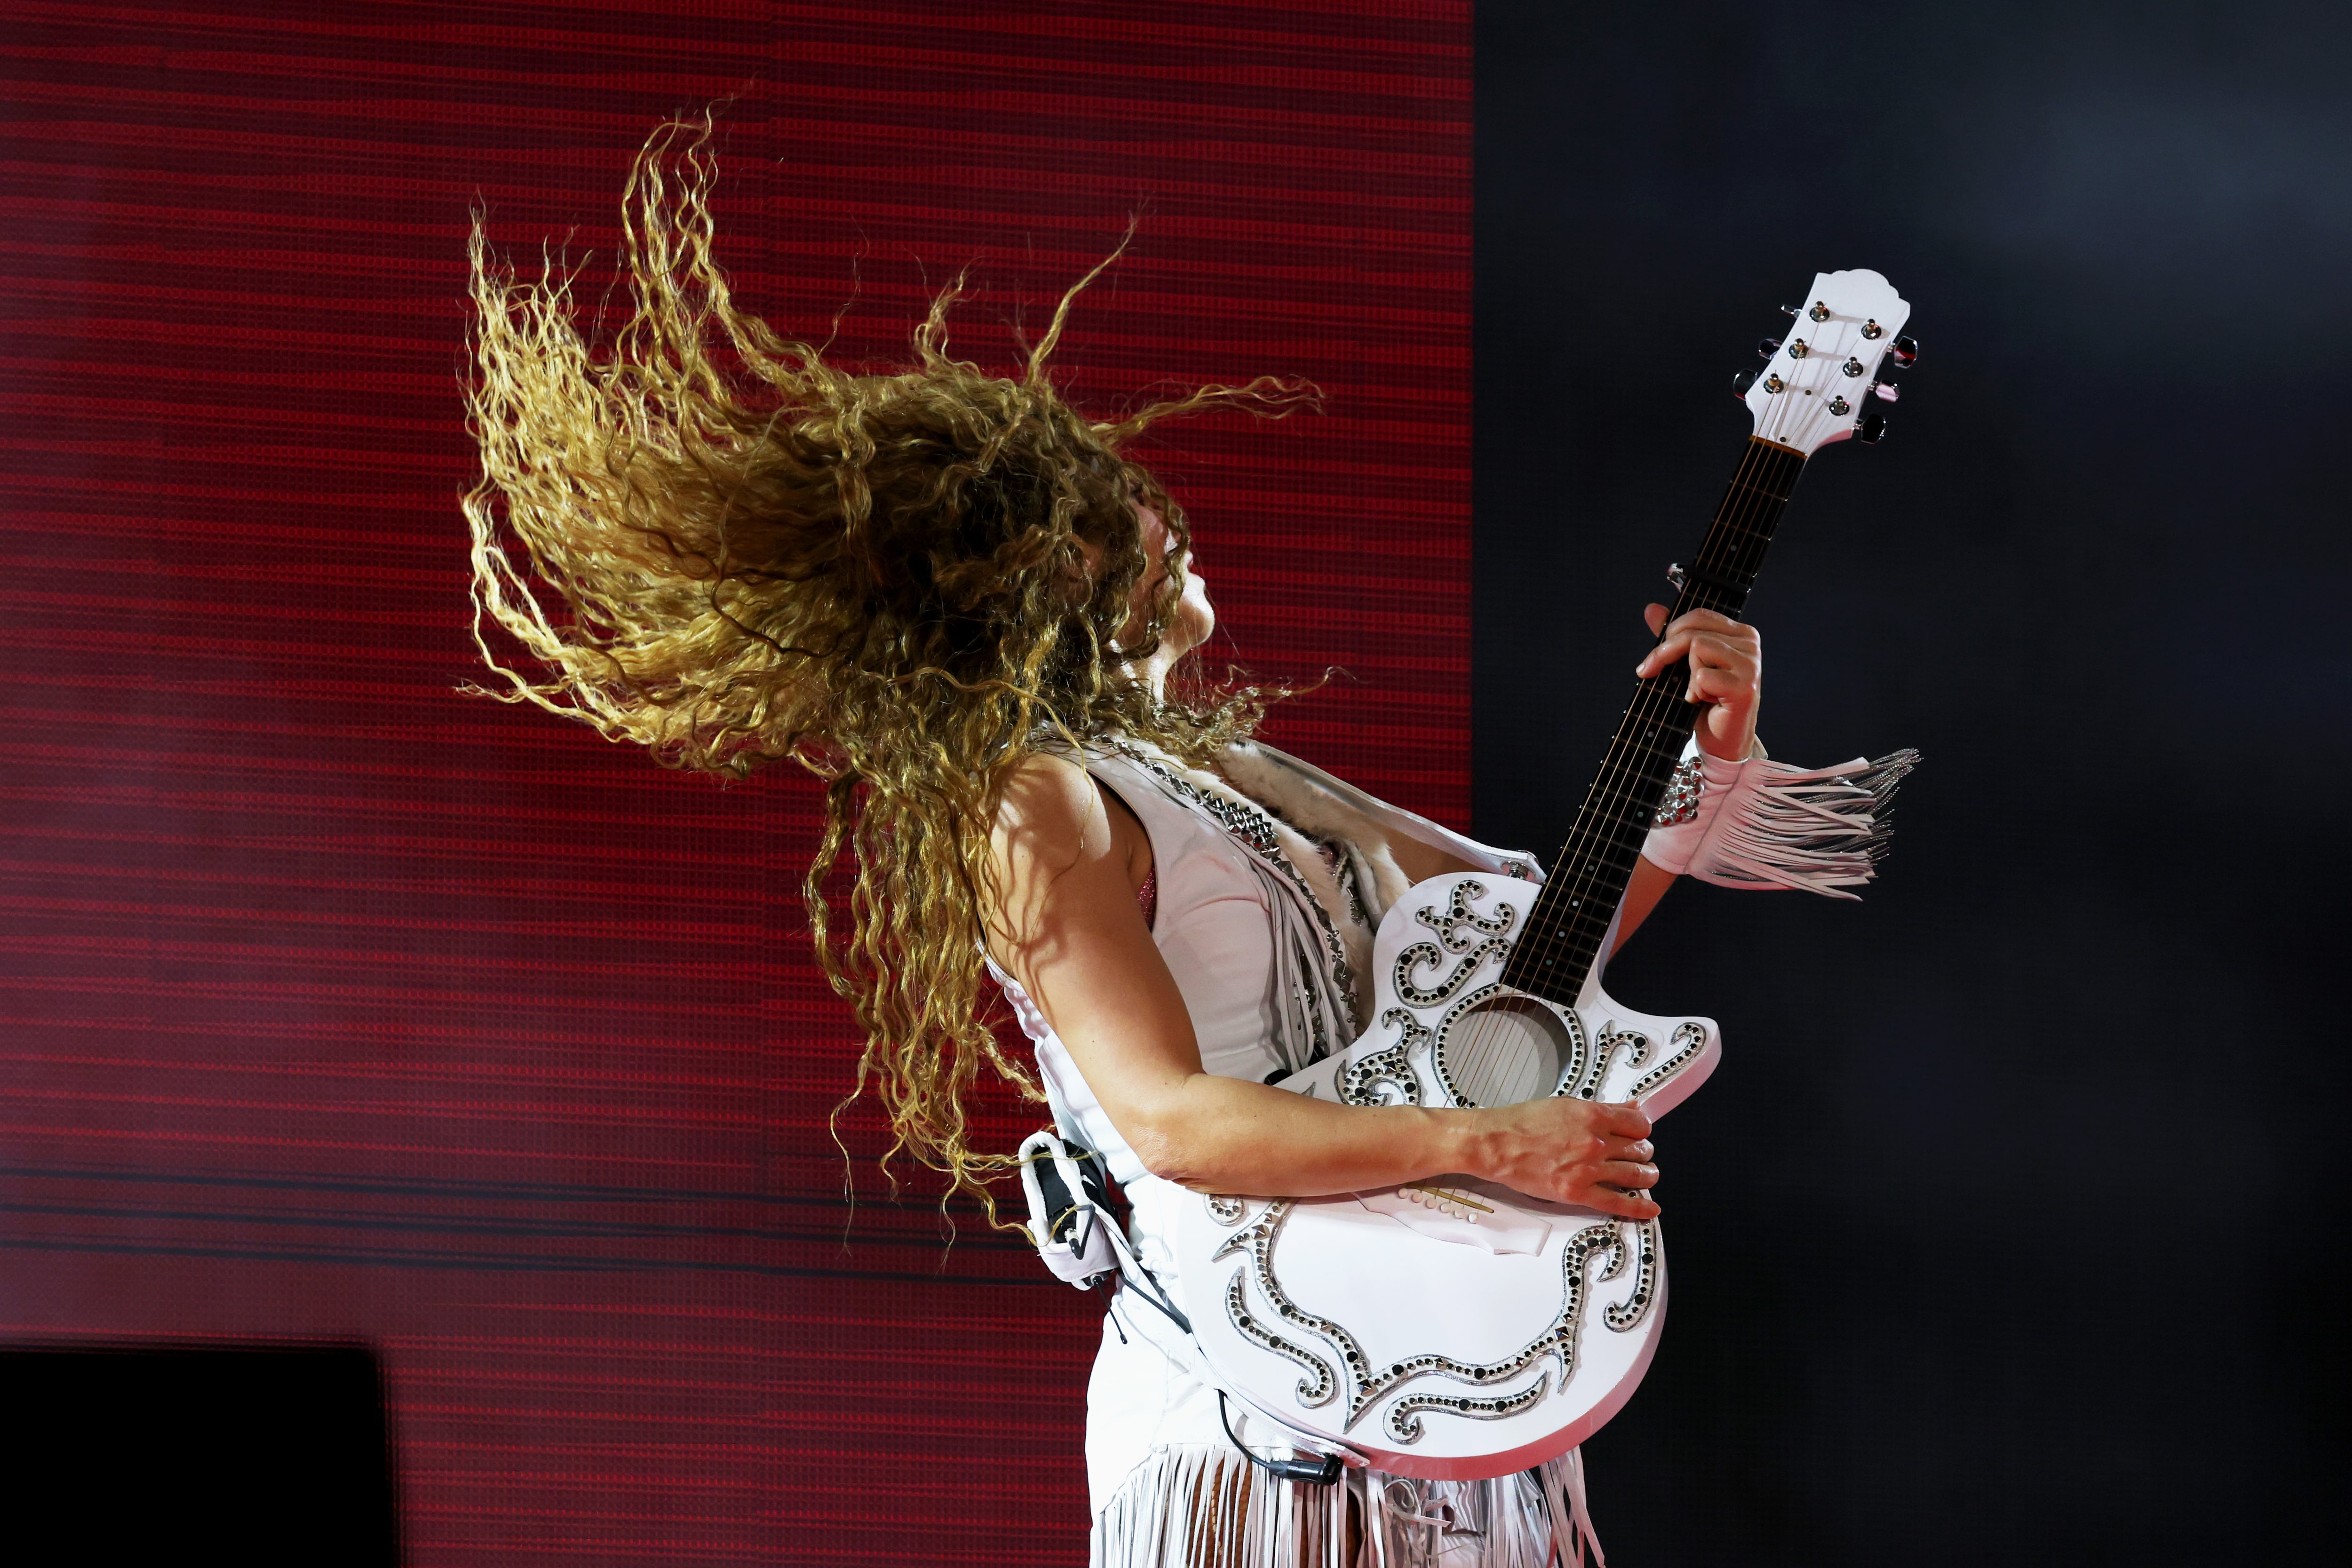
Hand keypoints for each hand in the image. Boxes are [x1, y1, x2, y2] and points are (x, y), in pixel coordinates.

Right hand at [1468, 1097, 1659, 1218]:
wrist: (1495, 1144)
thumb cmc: (1524, 1122)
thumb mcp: (1567, 1105)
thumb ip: (1604, 1109)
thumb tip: (1633, 1108)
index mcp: (1593, 1116)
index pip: (1639, 1124)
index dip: (1642, 1130)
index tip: (1638, 1134)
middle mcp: (1595, 1142)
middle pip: (1640, 1149)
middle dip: (1643, 1152)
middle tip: (1639, 1155)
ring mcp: (1588, 1169)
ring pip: (1636, 1175)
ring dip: (1647, 1175)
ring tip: (1646, 1176)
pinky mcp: (1577, 1193)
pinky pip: (1618, 1202)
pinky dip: (1639, 1207)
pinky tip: (1651, 1209)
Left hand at [1636, 604, 1760, 760]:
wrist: (1723, 739)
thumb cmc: (1708, 701)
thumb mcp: (1686, 664)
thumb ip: (1674, 636)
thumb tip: (1652, 609)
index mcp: (1740, 633)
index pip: (1699, 615)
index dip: (1670, 631)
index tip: (1653, 658)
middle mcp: (1750, 644)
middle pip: (1694, 631)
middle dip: (1665, 652)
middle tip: (1653, 672)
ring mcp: (1751, 665)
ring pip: (1698, 647)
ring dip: (1686, 674)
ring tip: (1696, 690)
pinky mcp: (1745, 687)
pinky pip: (1702, 676)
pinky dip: (1694, 691)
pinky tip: (1704, 701)